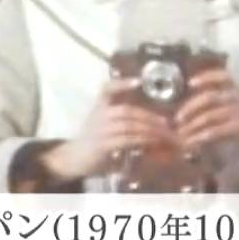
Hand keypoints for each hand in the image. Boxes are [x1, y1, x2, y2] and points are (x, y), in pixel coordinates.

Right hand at [41, 78, 177, 179]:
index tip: (138, 81)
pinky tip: (151, 142)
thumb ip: (120, 117)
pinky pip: (126, 140)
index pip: (107, 89)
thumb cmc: (91, 140)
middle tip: (165, 122)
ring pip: (129, 125)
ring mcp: (100, 130)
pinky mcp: (103, 145)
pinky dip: (141, 140)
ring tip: (163, 134)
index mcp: (99, 107)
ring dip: (149, 129)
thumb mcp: (101, 123)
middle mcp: (99, 115)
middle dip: (149, 116)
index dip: (121, 83)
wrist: (73, 158)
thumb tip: (147, 118)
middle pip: (127, 111)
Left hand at [174, 69, 238, 152]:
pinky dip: (205, 135)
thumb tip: (198, 106)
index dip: (206, 77)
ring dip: (194, 125)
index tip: (190, 83)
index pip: (222, 76)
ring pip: (212, 115)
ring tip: (183, 134)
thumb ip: (225, 103)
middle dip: (191, 107)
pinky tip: (196, 141)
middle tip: (178, 119)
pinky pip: (220, 129)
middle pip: (210, 97)